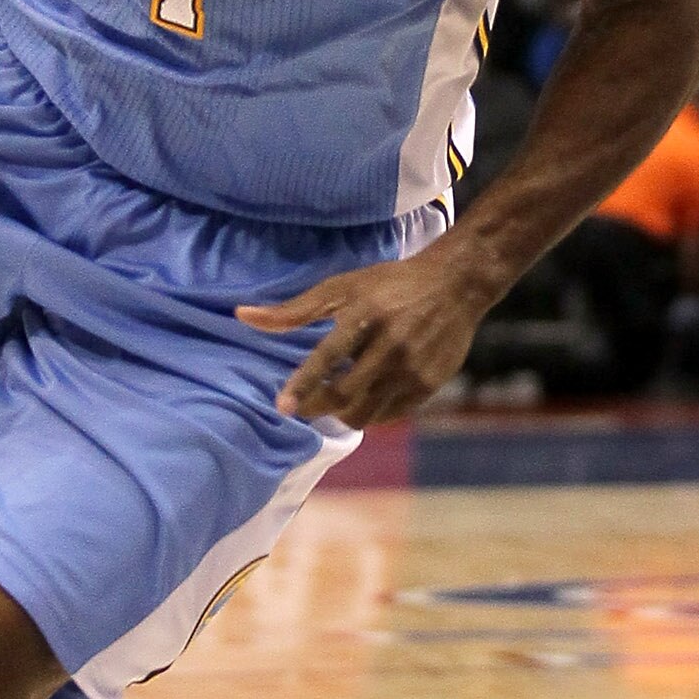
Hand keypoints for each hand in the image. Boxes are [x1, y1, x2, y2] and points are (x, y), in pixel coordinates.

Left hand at [237, 238, 496, 425]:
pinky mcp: (429, 385)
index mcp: (365, 317)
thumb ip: (294, 309)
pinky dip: (370, 412)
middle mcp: (390, 346)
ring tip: (332, 399)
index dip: (303, 386)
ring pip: (365, 413)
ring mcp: (412, 369)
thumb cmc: (390, 283)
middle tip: (299, 408)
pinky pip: (390, 415)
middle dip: (316, 408)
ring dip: (342, 413)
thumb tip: (242, 316)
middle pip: (344, 395)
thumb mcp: (342, 287)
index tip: (282, 406)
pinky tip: (362, 398)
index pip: (327, 360)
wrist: (456, 284)